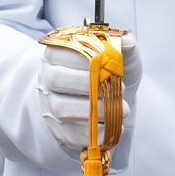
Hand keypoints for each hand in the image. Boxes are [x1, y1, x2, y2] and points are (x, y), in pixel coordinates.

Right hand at [37, 30, 139, 168]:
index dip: (88, 60)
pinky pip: (69, 134)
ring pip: (61, 109)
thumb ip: (122, 43)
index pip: (63, 51)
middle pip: (57, 80)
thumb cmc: (107, 69)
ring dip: (94, 112)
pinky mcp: (56, 127)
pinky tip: (112, 129)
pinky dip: (92, 134)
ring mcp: (48, 103)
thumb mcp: (116, 53)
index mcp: (58, 52)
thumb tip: (127, 41)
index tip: (113, 69)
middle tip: (121, 91)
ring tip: (122, 111)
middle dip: (91, 86)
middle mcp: (47, 76)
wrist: (104, 95)